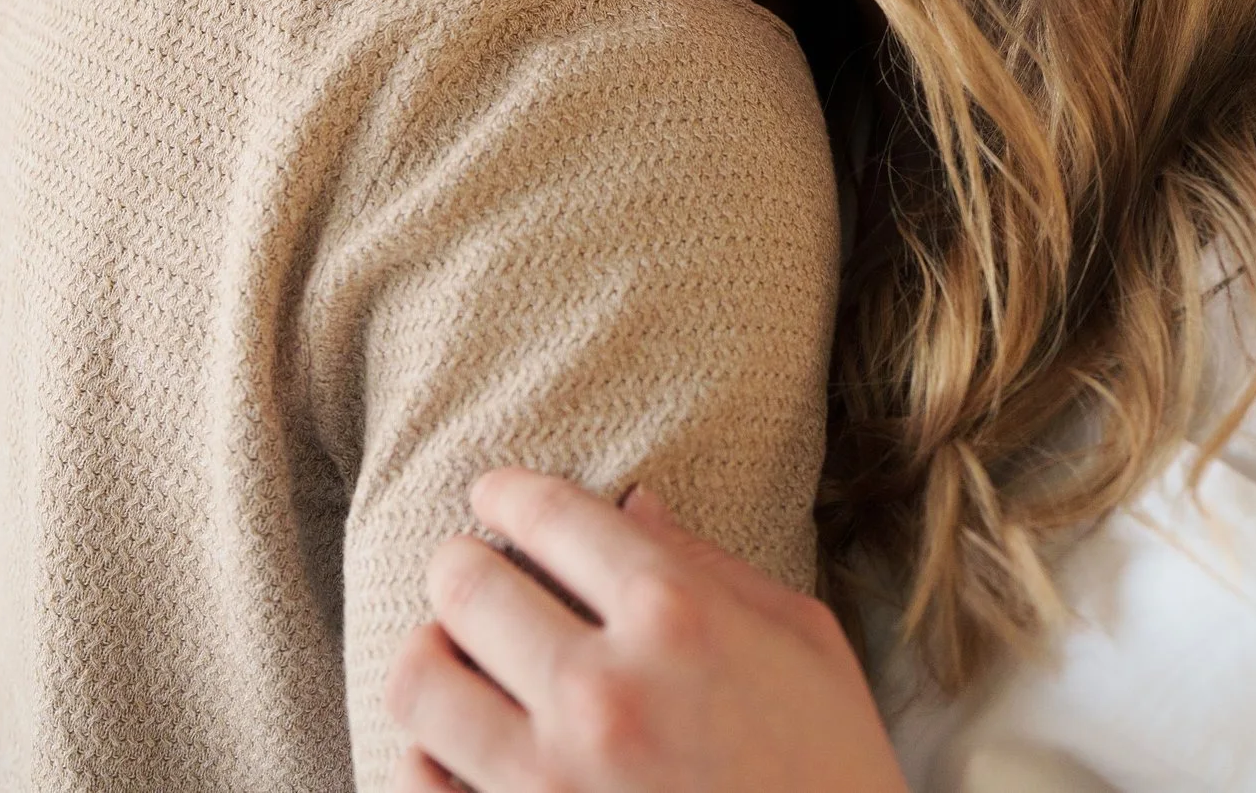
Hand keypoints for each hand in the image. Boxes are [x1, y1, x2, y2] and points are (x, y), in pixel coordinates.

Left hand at [384, 467, 910, 792]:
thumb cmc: (835, 766)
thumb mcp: (802, 642)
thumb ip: (709, 566)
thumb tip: (631, 506)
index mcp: (676, 617)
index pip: (549, 516)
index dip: (507, 492)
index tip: (493, 495)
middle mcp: (603, 692)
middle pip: (464, 587)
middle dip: (458, 564)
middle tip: (467, 568)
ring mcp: (553, 782)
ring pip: (420, 684)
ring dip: (430, 654)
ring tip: (451, 654)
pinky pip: (422, 783)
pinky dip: (426, 754)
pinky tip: (456, 743)